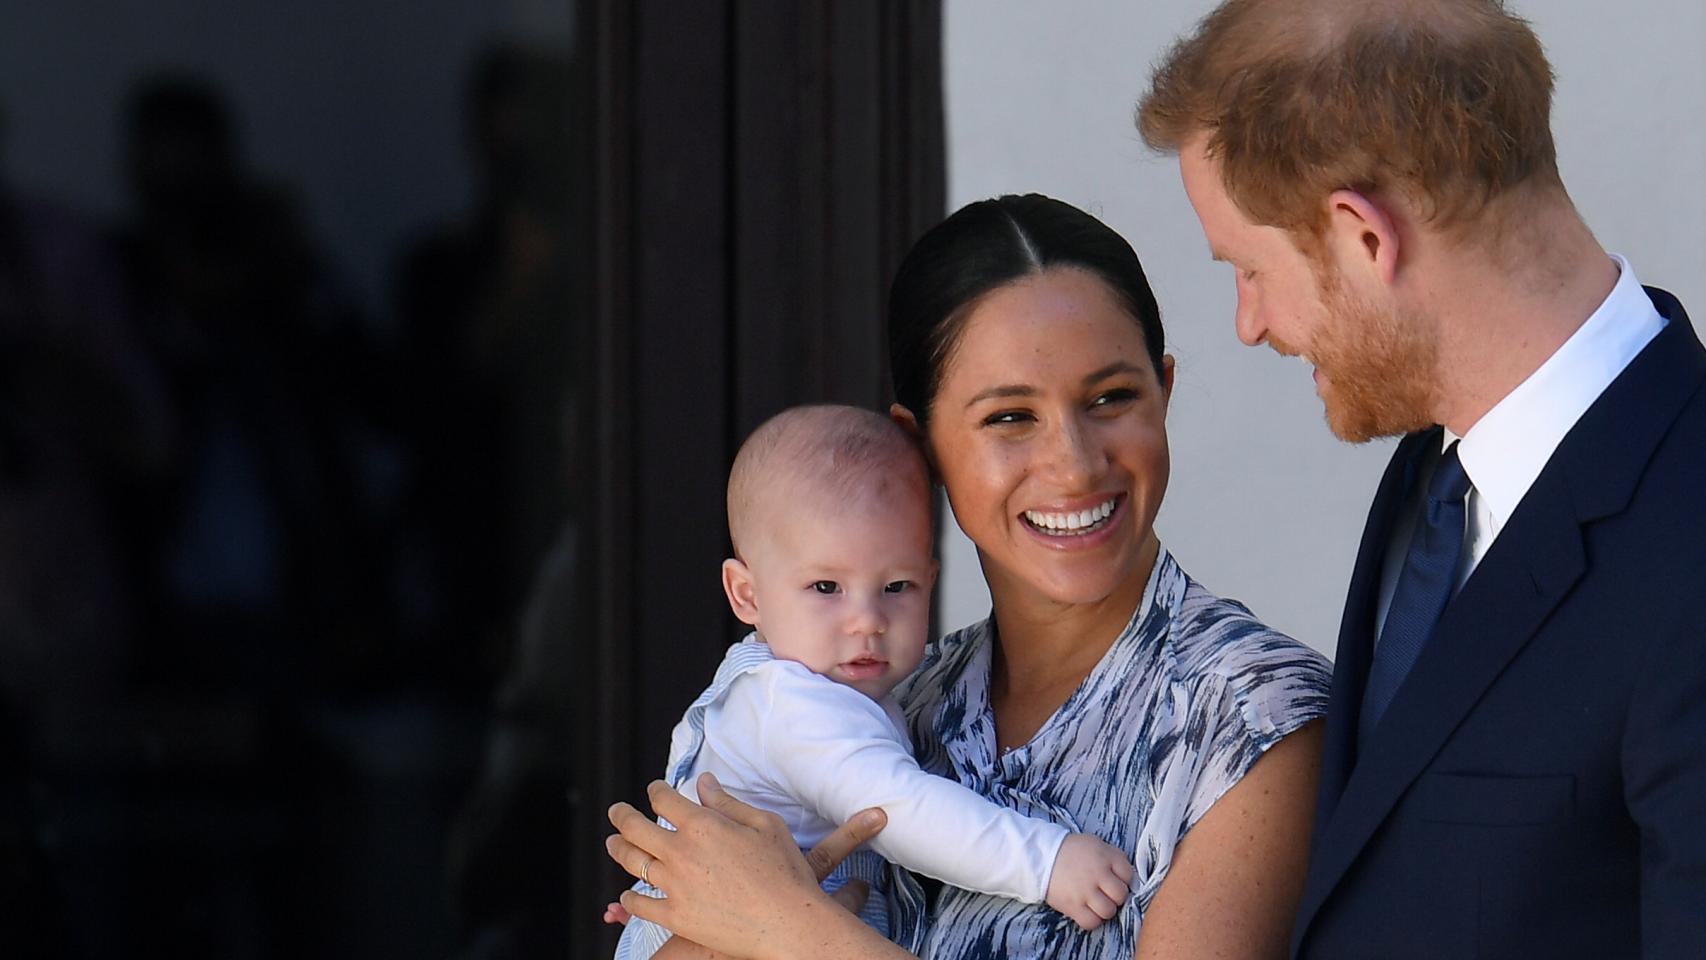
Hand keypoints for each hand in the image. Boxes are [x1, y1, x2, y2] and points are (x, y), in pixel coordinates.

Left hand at [605, 773, 888, 957]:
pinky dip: (629, 899)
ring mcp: (675, 886)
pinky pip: (641, 905)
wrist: (790, 923)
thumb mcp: (765, 824)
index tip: (654, 790)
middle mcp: (681, 852)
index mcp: (703, 825)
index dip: (655, 790)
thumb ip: (728, 803)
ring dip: (618, 849)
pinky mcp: (676, 917)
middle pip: (635, 828)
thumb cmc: (785, 872)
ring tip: (612, 843)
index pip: (664, 800)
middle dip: (621, 815)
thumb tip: (704, 781)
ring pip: (632, 862)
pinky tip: (627, 895)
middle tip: (616, 811)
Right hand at [1046, 832, 1133, 930]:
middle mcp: (1098, 875)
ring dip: (1105, 909)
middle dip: (1116, 896)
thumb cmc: (1071, 850)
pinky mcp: (1073, 906)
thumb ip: (1113, 857)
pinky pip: (1092, 922)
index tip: (1115, 880)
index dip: (1125, 880)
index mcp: (1105, 857)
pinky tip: (1088, 911)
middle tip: (1106, 893)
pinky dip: (1092, 920)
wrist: (1040, 855)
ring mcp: (1085, 892)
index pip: (1129, 875)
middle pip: (1121, 895)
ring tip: (1096, 903)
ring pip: (1109, 911)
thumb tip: (1129, 876)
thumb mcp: (1096, 844)